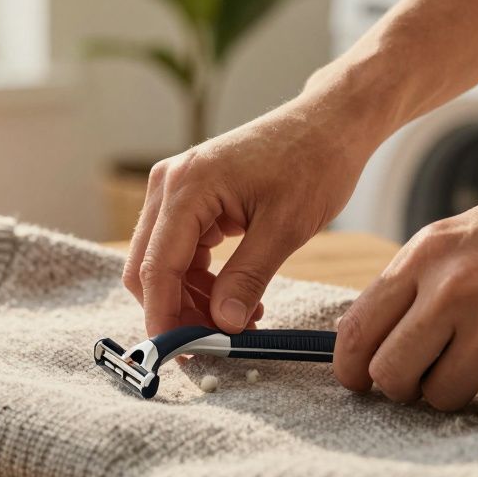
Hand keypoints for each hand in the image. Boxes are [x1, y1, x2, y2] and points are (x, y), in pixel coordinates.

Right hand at [123, 85, 376, 336]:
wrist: (329, 123)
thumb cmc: (314, 163)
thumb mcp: (285, 228)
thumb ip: (248, 279)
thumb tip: (222, 325)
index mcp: (187, 186)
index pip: (157, 267)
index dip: (164, 316)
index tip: (182, 353)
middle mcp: (170, 184)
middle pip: (147, 267)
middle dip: (176, 310)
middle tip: (216, 343)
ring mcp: (176, 189)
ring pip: (162, 263)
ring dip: (192, 299)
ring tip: (240, 319)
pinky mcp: (190, 197)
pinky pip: (180, 251)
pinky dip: (201, 281)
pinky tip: (236, 296)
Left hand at [332, 167, 477, 409]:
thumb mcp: (467, 236)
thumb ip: (420, 282)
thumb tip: (375, 339)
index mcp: (425, 254)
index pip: (356, 331)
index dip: (353, 370)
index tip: (364, 383)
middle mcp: (453, 286)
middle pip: (391, 376)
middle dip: (406, 389)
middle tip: (433, 378)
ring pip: (444, 397)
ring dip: (465, 390)